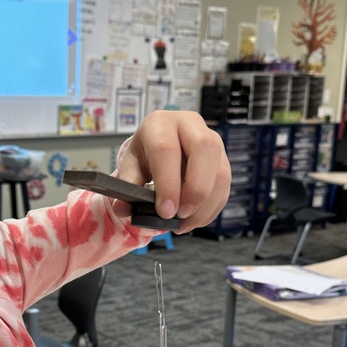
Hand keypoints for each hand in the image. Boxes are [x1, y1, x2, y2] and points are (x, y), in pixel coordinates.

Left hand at [116, 110, 230, 233]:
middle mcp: (191, 125)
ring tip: (185, 223)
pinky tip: (194, 219)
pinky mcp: (223, 159)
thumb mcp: (131, 166)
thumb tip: (121, 209)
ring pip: (221, 172)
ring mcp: (212, 141)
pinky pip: (225, 187)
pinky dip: (211, 208)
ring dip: (205, 205)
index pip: (167, 150)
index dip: (168, 184)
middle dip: (195, 189)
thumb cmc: (146, 154)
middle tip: (180, 214)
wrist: (162, 144)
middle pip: (205, 150)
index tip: (165, 212)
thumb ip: (127, 187)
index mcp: (161, 124)